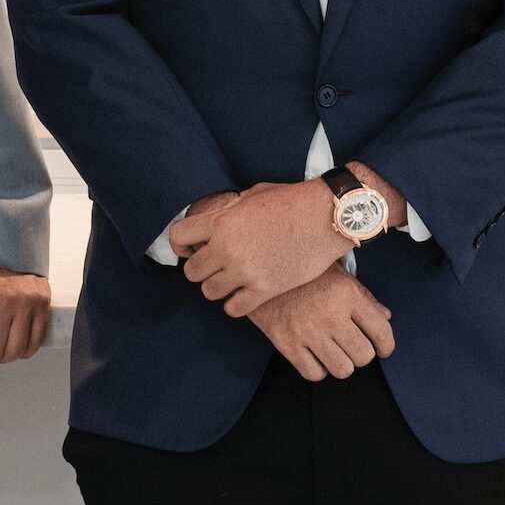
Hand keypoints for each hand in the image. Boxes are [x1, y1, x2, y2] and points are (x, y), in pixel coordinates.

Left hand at [171, 179, 352, 317]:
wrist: (326, 217)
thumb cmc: (291, 201)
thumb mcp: (251, 196)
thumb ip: (228, 211)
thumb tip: (216, 220)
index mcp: (220, 222)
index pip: (178, 237)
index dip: (179, 245)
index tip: (188, 250)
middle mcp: (227, 248)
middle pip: (191, 271)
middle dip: (199, 269)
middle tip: (213, 267)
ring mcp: (245, 271)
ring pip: (209, 292)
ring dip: (217, 288)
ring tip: (229, 280)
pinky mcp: (265, 289)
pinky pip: (234, 308)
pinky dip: (235, 304)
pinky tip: (243, 295)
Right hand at [250, 264, 394, 381]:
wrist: (258, 266)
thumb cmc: (302, 270)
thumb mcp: (336, 273)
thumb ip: (363, 295)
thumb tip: (385, 317)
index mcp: (346, 294)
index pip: (381, 331)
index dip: (387, 345)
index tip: (383, 349)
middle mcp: (329, 314)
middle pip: (363, 356)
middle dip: (361, 353)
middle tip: (352, 345)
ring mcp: (307, 331)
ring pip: (342, 369)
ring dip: (341, 362)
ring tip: (333, 350)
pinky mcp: (286, 342)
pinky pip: (314, 373)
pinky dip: (318, 368)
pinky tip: (314, 353)